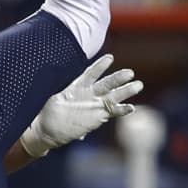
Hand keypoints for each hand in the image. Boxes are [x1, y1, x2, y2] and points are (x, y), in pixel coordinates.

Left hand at [20, 54, 142, 156]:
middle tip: (130, 73)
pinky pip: (113, 112)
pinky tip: (131, 107)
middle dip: (118, 78)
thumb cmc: (49, 112)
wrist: (49, 130)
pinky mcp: (99, 117)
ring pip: (113, 95)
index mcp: (78, 87)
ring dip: (125, 91)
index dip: (100, 66)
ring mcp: (96, 105)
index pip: (90, 74)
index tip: (110, 58)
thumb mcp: (52, 99)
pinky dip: (122, 109)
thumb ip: (59, 94)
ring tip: (138, 85)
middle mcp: (90, 94)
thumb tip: (57, 90)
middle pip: (106, 83)